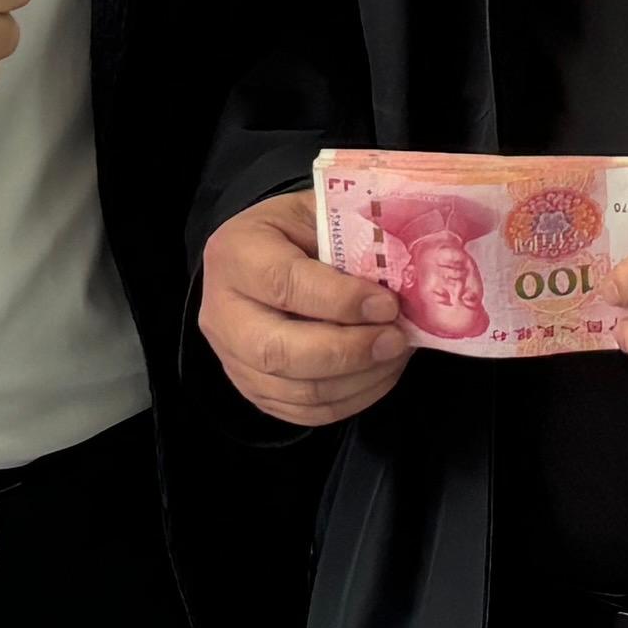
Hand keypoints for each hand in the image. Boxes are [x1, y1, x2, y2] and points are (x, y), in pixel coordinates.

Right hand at [203, 190, 413, 428]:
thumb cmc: (298, 233)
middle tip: (396, 338)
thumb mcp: (320, 214)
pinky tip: (380, 372)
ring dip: (359, 379)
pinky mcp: (254, 391)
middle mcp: (223, 312)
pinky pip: (305, 412)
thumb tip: (405, 270)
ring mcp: (233, 359)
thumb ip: (354, 236)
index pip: (284, 284)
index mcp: (236, 253)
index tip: (387, 304)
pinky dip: (352, 399)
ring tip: (396, 353)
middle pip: (279, 352)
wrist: (264, 259)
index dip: (340, 300)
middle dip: (349, 351)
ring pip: (296, 391)